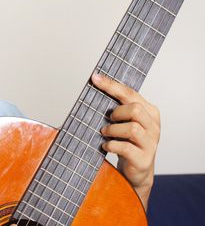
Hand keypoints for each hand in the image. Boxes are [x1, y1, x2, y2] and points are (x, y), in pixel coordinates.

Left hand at [91, 73, 159, 209]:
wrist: (137, 171)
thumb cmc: (128, 142)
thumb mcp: (125, 121)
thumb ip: (118, 107)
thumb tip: (95, 86)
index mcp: (150, 112)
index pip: (130, 93)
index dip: (111, 85)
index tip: (95, 78)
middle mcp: (154, 126)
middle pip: (135, 109)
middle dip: (116, 113)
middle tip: (108, 120)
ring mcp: (151, 143)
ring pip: (132, 128)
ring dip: (112, 130)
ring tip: (106, 133)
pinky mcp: (143, 159)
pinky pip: (125, 148)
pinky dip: (111, 145)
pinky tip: (106, 146)